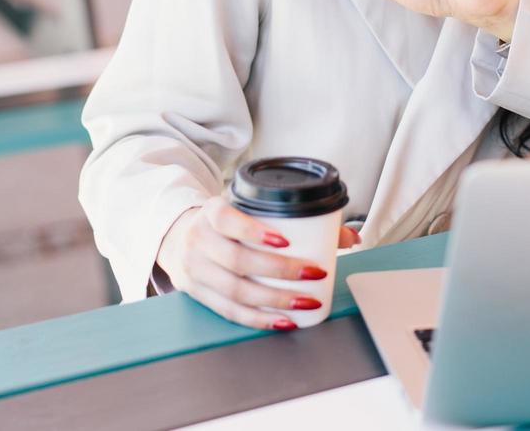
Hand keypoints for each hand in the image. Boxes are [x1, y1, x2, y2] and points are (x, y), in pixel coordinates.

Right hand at [156, 196, 360, 329]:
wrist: (180, 236)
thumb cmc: (225, 223)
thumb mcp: (248, 210)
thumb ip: (298, 218)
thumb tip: (350, 236)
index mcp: (211, 212)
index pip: (227, 220)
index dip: (254, 232)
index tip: (285, 241)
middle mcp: (199, 241)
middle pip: (237, 261)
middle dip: (279, 271)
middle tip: (313, 275)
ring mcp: (195, 270)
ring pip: (234, 291)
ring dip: (274, 301)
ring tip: (305, 303)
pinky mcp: (197, 294)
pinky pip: (229, 312)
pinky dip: (258, 319)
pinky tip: (282, 321)